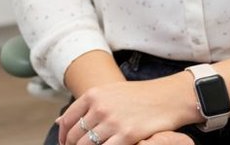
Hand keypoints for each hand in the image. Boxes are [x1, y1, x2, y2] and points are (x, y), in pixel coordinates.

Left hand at [58, 77, 195, 144]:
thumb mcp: (109, 92)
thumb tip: (60, 122)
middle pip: (75, 136)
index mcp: (93, 95)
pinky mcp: (128, 135)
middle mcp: (100, 107)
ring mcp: (113, 121)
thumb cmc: (139, 96)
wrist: (169, 97)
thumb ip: (85, 106)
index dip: (63, 137)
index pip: (67, 121)